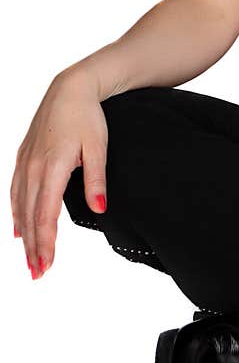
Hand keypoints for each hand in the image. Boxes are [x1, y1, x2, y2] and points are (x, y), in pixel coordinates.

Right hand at [10, 72, 108, 279]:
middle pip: (30, 216)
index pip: (46, 213)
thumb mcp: (99, 147)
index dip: (45, 241)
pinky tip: (18, 229)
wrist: (71, 89)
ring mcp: (25, 162)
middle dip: (33, 247)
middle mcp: (33, 168)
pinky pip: (15, 191)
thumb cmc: (88, 117)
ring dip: (24, 235)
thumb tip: (100, 210)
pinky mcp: (23, 157)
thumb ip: (97, 180)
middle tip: (37, 274)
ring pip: (20, 206)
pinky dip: (15, 213)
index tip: (46, 265)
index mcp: (53, 167)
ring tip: (30, 259)